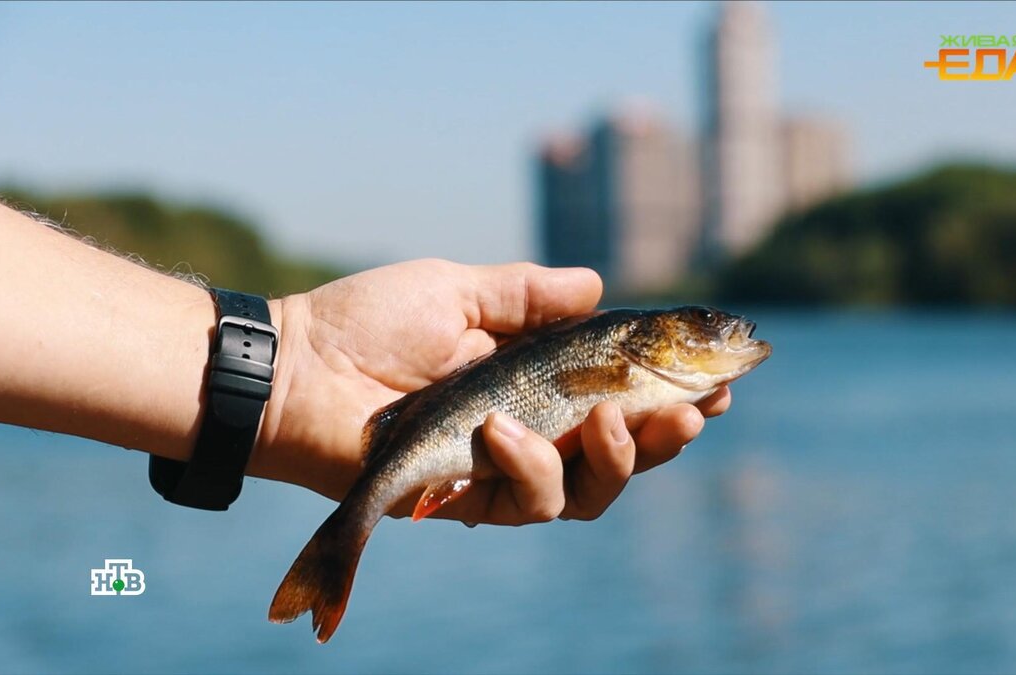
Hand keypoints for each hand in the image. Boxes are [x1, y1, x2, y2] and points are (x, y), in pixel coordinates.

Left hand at [250, 259, 730, 523]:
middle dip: (668, 438)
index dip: (673, 393)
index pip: (623, 392)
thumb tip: (599, 285)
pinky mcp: (471, 500)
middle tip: (693, 414)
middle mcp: (531, 429)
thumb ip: (531, 294)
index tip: (720, 380)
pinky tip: (504, 431)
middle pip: (624, 453)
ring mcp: (504, 470)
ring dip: (614, 459)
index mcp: (535, 378)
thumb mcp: (460, 289)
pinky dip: (528, 467)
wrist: (295, 369)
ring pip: (591, 492)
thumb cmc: (368, 322)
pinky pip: (528, 502)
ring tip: (607, 419)